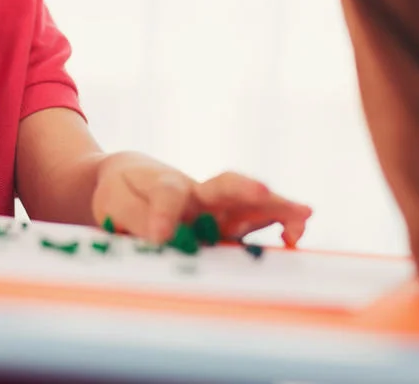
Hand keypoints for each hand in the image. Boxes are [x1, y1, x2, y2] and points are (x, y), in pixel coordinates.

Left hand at [91, 152, 311, 246]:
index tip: (161, 236)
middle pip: (224, 185)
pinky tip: (293, 237)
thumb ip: (138, 220)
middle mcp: (198, 192)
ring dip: (275, 207)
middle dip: (243, 190)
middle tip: (261, 191)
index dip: (166, 215)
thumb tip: (164, 240)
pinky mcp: (227, 222)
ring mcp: (217, 207)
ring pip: (249, 203)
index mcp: (164, 184)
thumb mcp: (116, 205)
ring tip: (302, 214)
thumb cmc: (121, 191)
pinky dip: (278, 224)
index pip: (169, 194)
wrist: (127, 178)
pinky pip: (256, 221)